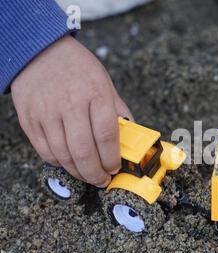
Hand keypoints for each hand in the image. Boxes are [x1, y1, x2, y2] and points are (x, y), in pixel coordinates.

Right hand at [11, 35, 132, 186]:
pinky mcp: (29, 119)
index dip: (112, 158)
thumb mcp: (105, 84)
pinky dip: (59, 163)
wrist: (39, 51)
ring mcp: (47, 112)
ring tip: (88, 174)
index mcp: (95, 94)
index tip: (115, 168)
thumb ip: (117, 111)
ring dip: (78, 172)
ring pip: (63, 155)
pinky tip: (69, 162)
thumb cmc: (78, 68)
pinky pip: (45, 151)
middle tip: (102, 180)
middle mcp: (70, 104)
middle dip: (95, 173)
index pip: (106, 135)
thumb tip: (131, 137)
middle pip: (84, 151)